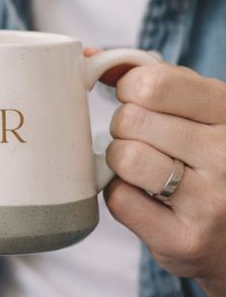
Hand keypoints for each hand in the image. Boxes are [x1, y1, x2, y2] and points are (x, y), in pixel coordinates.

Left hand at [102, 62, 225, 296]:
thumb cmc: (209, 160)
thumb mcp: (200, 110)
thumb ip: (151, 78)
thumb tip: (87, 55)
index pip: (154, 82)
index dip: (130, 88)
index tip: (139, 100)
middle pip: (131, 119)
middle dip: (125, 126)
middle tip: (147, 140)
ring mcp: (209, 202)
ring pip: (124, 157)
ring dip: (121, 160)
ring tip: (145, 168)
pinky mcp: (184, 240)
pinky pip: (118, 199)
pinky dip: (121, 195)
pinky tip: (147, 198)